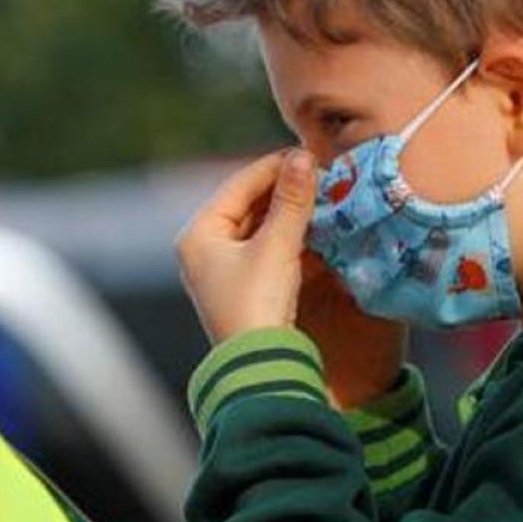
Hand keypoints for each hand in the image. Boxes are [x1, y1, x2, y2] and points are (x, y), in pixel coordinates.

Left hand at [176, 148, 406, 408]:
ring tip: (324, 197)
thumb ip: (292, 201)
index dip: (274, 167)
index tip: (308, 154)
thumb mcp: (276, 247)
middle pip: (248, 204)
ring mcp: (222, 270)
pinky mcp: (244, 288)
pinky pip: (267, 249)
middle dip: (285, 190)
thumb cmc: (257, 303)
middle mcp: (204, 249)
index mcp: (198, 234)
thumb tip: (302, 156)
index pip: (238, 184)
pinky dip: (291, 238)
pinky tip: (317, 230)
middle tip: (321, 174)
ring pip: (260, 227)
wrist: (258, 367)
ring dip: (291, 214)